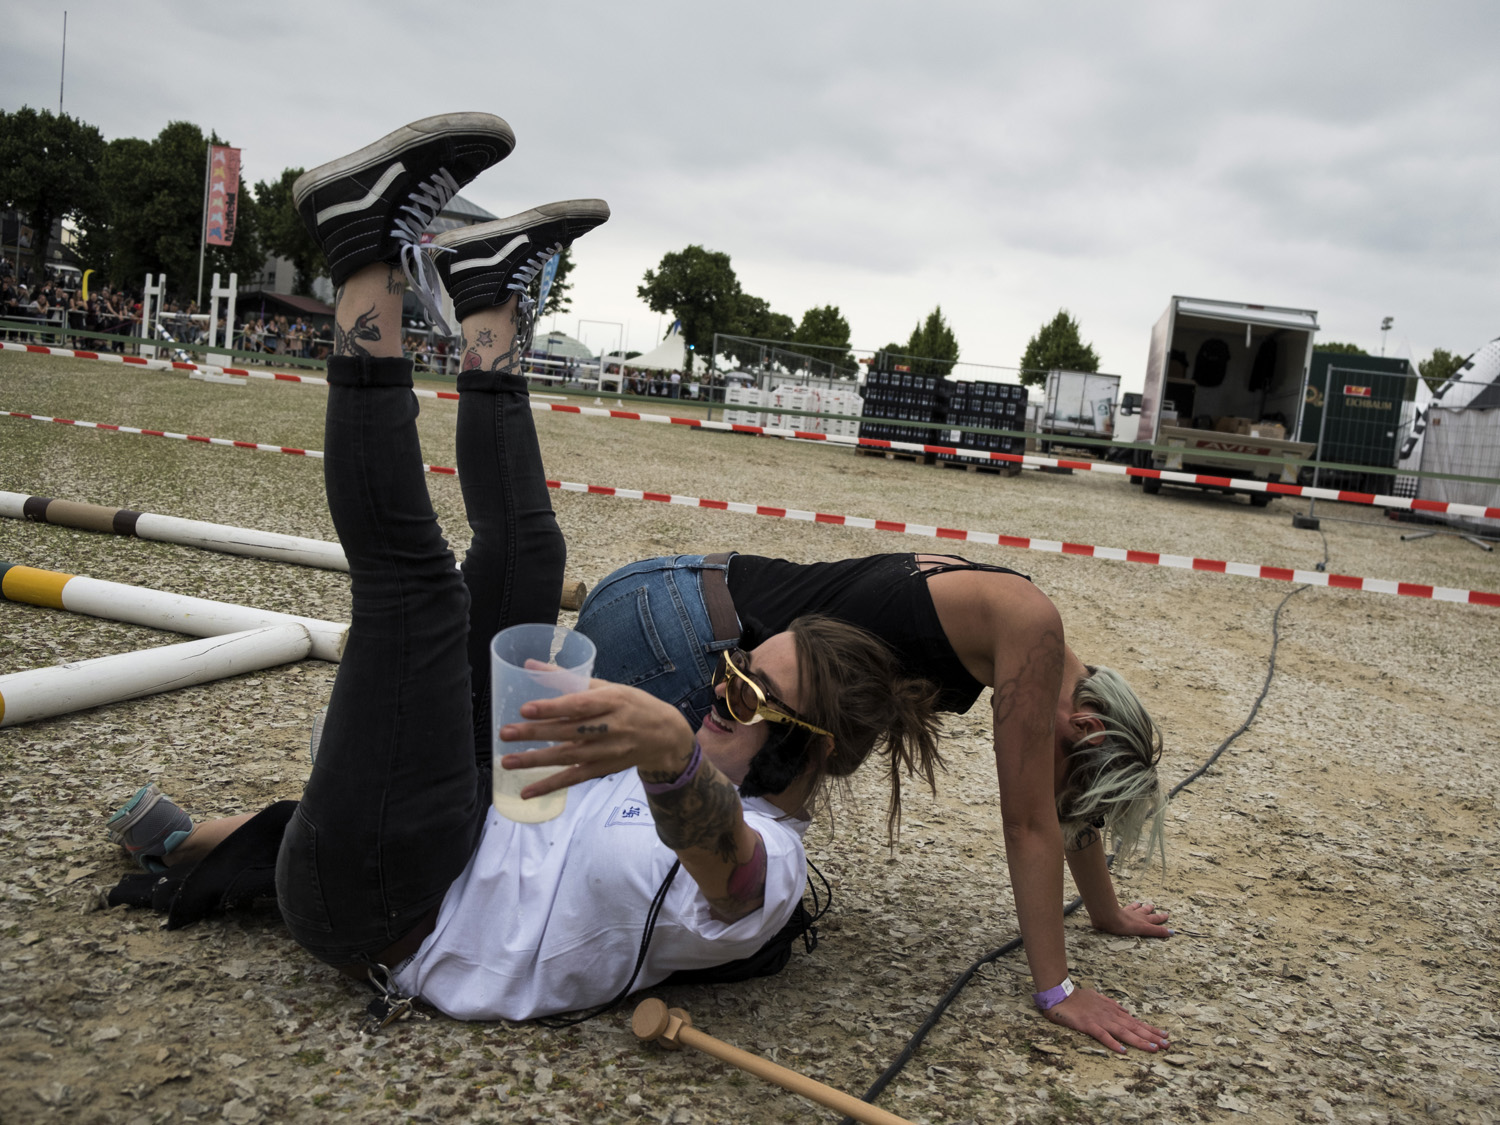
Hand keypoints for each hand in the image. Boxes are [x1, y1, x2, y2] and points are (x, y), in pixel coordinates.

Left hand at [498, 681, 694, 797]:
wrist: (664, 736)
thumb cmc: (631, 704)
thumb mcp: (607, 686)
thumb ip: (567, 677)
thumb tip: (530, 665)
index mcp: (612, 700)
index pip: (579, 705)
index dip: (553, 708)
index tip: (525, 709)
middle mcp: (610, 727)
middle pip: (568, 731)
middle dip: (535, 733)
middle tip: (505, 733)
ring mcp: (606, 751)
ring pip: (567, 757)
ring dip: (535, 760)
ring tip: (507, 761)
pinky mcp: (602, 769)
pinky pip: (573, 778)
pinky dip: (550, 786)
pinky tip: (526, 791)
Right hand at [1043, 986, 1169, 1053]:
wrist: (1060, 994)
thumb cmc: (1078, 997)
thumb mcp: (1099, 997)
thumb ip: (1112, 1005)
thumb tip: (1125, 1011)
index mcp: (1113, 1010)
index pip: (1135, 1021)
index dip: (1150, 1029)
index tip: (1164, 1035)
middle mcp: (1110, 1015)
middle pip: (1134, 1027)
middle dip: (1151, 1036)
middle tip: (1167, 1044)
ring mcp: (1100, 1020)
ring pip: (1123, 1032)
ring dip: (1139, 1040)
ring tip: (1154, 1048)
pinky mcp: (1088, 1025)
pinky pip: (1103, 1036)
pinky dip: (1113, 1043)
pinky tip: (1123, 1051)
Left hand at [1091, 899, 1172, 938]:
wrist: (1108, 917)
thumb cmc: (1126, 925)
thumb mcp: (1144, 929)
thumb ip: (1157, 931)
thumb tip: (1172, 932)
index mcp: (1142, 921)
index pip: (1154, 919)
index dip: (1161, 918)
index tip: (1167, 914)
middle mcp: (1135, 915)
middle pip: (1144, 912)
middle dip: (1149, 910)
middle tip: (1153, 905)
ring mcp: (1125, 913)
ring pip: (1133, 908)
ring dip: (1137, 906)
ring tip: (1139, 903)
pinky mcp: (1115, 912)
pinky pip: (1121, 908)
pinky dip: (1123, 907)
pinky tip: (1119, 905)